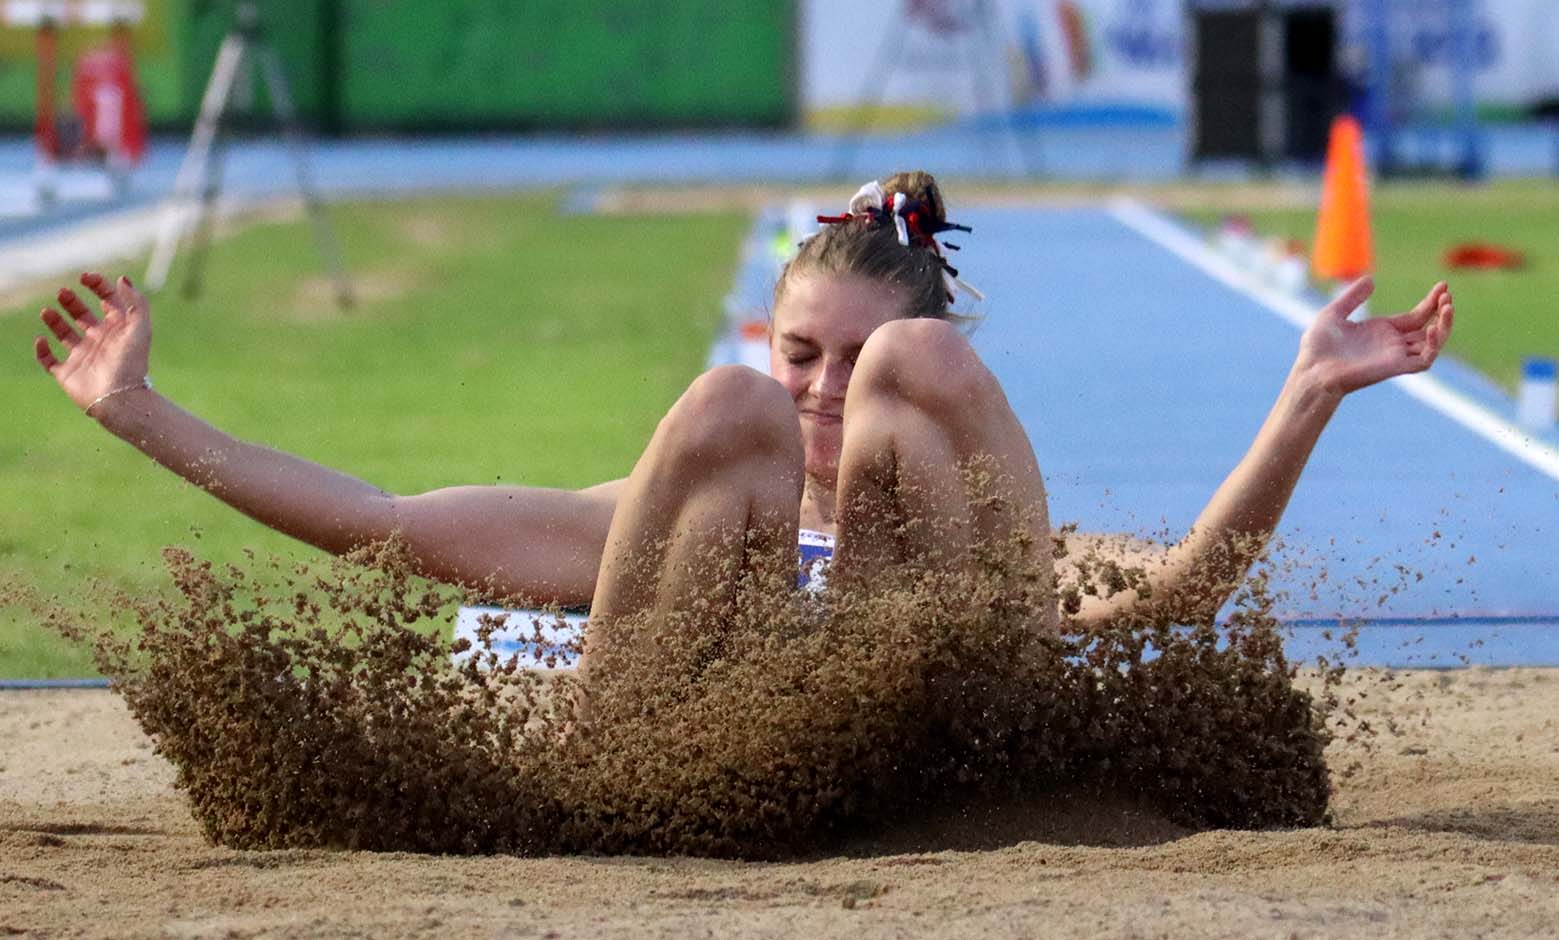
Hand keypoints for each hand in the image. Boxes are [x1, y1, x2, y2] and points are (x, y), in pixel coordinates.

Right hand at [33, 272, 151, 413]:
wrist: (120, 398)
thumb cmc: (132, 363)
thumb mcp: (140, 328)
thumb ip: (136, 303)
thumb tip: (122, 279)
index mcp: (118, 330)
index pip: (108, 302)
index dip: (98, 286)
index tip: (85, 277)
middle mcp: (100, 341)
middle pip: (83, 315)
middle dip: (72, 301)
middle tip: (63, 292)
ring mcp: (83, 356)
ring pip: (64, 334)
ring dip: (54, 320)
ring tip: (47, 311)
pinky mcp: (67, 373)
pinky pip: (49, 360)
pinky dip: (41, 350)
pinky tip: (42, 339)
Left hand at [1295, 277, 1453, 396]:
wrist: (1311, 369)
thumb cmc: (1318, 347)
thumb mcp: (1334, 313)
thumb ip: (1352, 297)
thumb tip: (1370, 279)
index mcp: (1382, 331)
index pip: (1417, 317)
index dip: (1431, 302)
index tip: (1443, 285)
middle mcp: (1393, 344)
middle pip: (1429, 328)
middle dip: (1442, 312)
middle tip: (1447, 295)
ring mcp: (1395, 356)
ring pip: (1432, 344)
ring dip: (1444, 327)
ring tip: (1448, 307)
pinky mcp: (1395, 367)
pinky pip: (1424, 360)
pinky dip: (1434, 346)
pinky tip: (1433, 328)